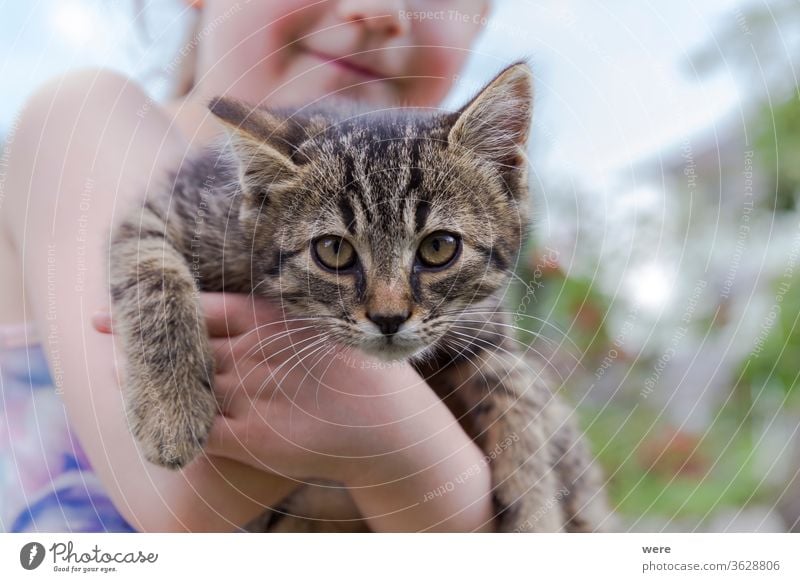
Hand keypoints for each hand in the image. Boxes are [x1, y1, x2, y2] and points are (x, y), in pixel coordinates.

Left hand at [93, 292, 494, 530]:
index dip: (160, 308)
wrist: (386, 426)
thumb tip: (234, 307)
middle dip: (142, 343)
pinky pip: (197, 430)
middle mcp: (254, 354)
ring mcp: (252, 396)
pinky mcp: (253, 438)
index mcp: (270, 321)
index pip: (201, 310)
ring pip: (183, 386)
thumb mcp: (316, 327)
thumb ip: (272, 318)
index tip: (118, 307)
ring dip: (147, 382)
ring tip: (119, 373)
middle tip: (103, 332)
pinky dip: (171, 424)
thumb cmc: (353, 371)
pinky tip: (151, 421)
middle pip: (184, 346)